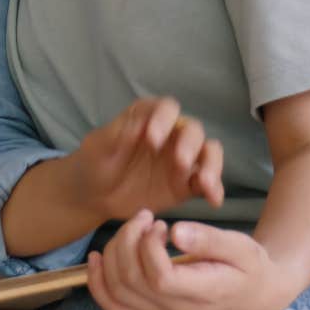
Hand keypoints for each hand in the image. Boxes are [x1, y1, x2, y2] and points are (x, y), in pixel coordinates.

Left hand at [73, 97, 224, 221]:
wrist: (94, 196)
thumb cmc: (94, 162)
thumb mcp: (99, 146)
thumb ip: (120, 132)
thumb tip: (144, 122)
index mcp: (149, 118)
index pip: (166, 108)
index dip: (164, 120)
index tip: (151, 140)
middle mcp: (171, 134)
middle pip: (193, 130)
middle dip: (189, 144)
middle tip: (179, 162)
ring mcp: (182, 159)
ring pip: (208, 153)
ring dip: (211, 165)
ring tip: (204, 183)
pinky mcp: (187, 184)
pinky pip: (207, 182)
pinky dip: (214, 189)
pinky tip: (214, 201)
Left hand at [85, 210, 297, 309]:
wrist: (254, 299)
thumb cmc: (250, 268)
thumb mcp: (241, 247)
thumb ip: (210, 239)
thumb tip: (177, 232)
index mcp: (200, 294)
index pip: (159, 278)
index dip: (149, 247)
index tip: (160, 224)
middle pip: (131, 281)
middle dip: (128, 240)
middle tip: (144, 217)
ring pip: (117, 292)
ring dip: (112, 254)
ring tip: (132, 229)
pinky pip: (114, 306)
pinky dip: (97, 283)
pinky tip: (95, 258)